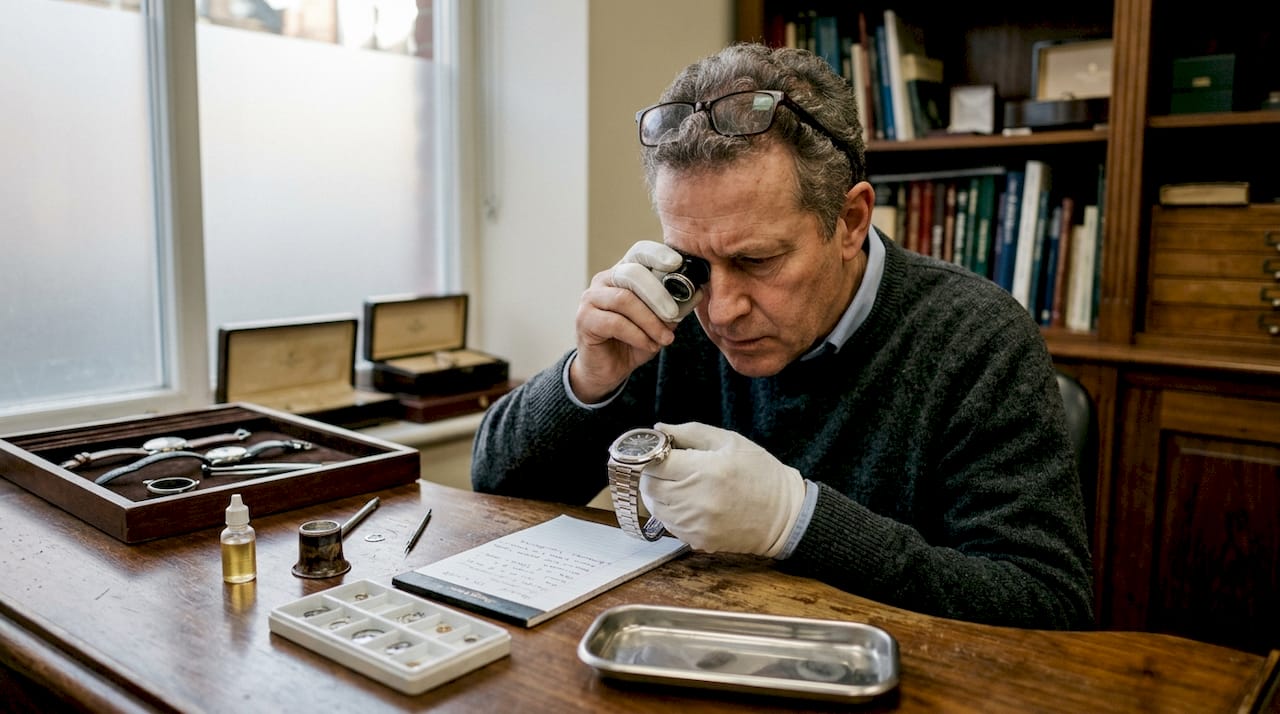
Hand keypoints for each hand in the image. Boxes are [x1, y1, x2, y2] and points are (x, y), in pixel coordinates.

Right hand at [569, 241, 702, 401]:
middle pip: (632, 274)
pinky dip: (637, 335)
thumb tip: (697, 293)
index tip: (677, 263)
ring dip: (650, 321)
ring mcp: (591, 299)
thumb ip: (674, 307)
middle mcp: (604, 280)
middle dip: (658, 295)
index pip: (638, 253)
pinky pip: (615, 322)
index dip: (657, 254)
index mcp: (623, 273)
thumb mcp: (661, 324)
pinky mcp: (584, 320)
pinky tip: (648, 345)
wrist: (608, 370)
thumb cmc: (634, 341)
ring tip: (664, 338)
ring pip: (624, 299)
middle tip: (674, 315)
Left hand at [640, 422, 804, 556]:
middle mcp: (697, 500)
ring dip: (659, 493)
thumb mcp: (730, 441)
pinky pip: (668, 524)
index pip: (654, 464)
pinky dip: (671, 512)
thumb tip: (659, 429)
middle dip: (652, 474)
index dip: (651, 455)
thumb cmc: (760, 473)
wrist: (784, 515)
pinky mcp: (697, 541)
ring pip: (654, 507)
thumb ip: (691, 432)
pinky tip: (689, 502)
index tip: (659, 452)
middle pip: (649, 486)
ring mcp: (696, 525)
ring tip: (679, 484)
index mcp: (706, 470)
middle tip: (667, 467)